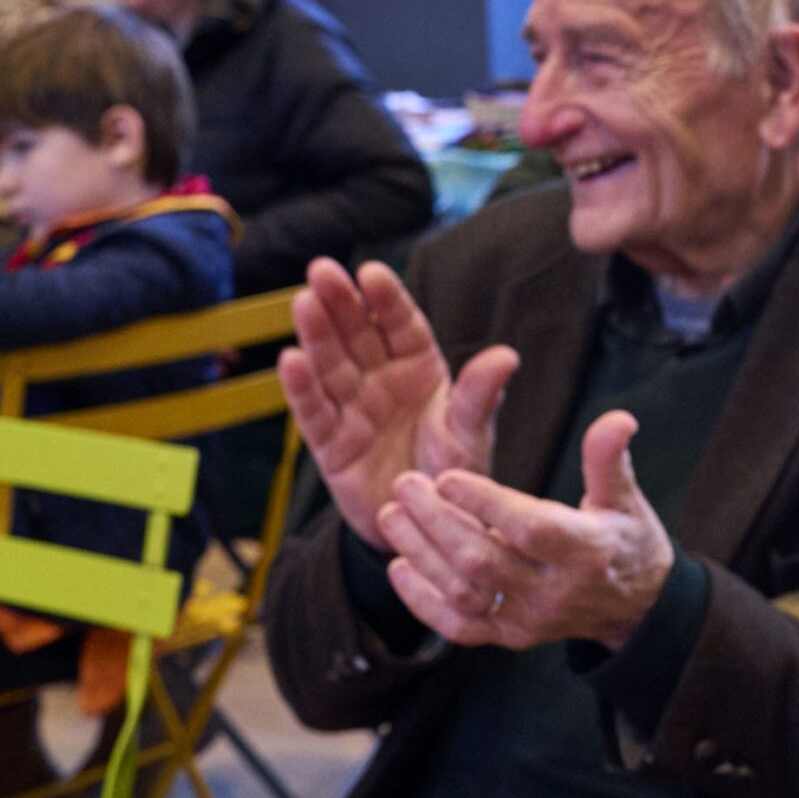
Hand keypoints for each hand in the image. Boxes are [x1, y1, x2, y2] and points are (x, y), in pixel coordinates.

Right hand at [278, 258, 518, 552]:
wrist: (428, 527)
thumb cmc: (453, 472)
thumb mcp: (470, 434)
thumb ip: (480, 396)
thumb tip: (507, 356)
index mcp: (420, 369)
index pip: (401, 326)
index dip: (386, 299)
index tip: (371, 272)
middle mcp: (382, 380)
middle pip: (358, 335)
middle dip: (341, 303)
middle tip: (322, 270)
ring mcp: (354, 408)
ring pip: (331, 365)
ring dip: (316, 335)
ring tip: (304, 302)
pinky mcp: (330, 442)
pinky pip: (314, 411)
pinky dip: (301, 387)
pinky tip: (290, 360)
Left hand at [375, 410, 673, 650]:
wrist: (636, 609)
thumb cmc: (627, 541)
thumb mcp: (625, 499)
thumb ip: (608, 459)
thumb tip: (618, 418)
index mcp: (586, 551)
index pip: (530, 530)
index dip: (486, 504)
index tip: (447, 476)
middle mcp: (555, 591)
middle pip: (483, 561)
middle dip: (437, 522)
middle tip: (405, 484)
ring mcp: (529, 619)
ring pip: (463, 592)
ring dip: (422, 554)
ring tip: (392, 515)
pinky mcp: (509, 636)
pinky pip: (458, 626)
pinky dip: (423, 601)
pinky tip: (400, 567)